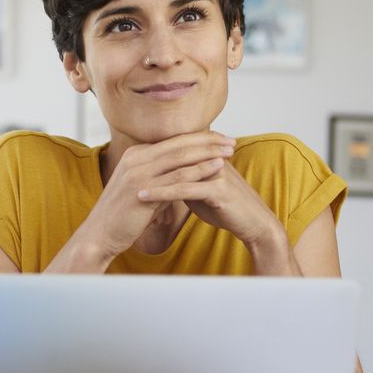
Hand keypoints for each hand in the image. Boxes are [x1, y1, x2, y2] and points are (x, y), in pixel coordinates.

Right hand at [76, 131, 236, 259]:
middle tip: (230, 140)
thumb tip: (179, 174)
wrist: (100, 234)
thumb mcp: (141, 188)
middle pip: (179, 144)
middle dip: (208, 141)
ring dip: (208, 153)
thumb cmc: (122, 215)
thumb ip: (158, 177)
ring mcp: (138, 172)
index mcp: (135, 154)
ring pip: (180, 157)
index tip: (219, 139)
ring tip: (230, 151)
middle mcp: (135, 158)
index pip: (172, 141)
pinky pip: (178, 177)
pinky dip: (200, 170)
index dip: (198, 138)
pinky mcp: (143, 189)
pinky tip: (217, 168)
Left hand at [135, 150, 286, 251]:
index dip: (152, 155)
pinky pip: (183, 189)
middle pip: (173, 155)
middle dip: (146, 163)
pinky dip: (161, 193)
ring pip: (175, 170)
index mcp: (207, 156)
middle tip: (119, 169)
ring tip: (125, 184)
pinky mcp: (218, 189)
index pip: (175, 149)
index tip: (126, 163)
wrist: (253, 223)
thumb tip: (165, 178)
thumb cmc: (227, 208)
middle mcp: (211, 158)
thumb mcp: (201, 191)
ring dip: (149, 177)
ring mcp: (215, 172)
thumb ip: (184, 180)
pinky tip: (143, 197)